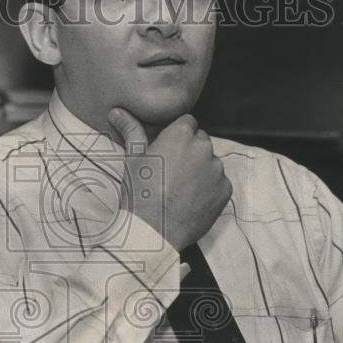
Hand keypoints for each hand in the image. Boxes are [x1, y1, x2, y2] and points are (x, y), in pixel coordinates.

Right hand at [108, 108, 231, 252]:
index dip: (177, 136)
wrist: (154, 230)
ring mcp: (217, 169)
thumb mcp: (133, 159)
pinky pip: (219, 183)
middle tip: (172, 171)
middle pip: (201, 141)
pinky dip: (209, 189)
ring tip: (181, 189)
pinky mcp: (225, 190)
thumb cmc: (140, 193)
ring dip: (200, 170)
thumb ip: (131, 131)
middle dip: (190, 152)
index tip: (168, 150)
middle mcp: (203, 147)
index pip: (187, 123)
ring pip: (210, 163)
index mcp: (181, 135)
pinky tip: (191, 200)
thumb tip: (118, 112)